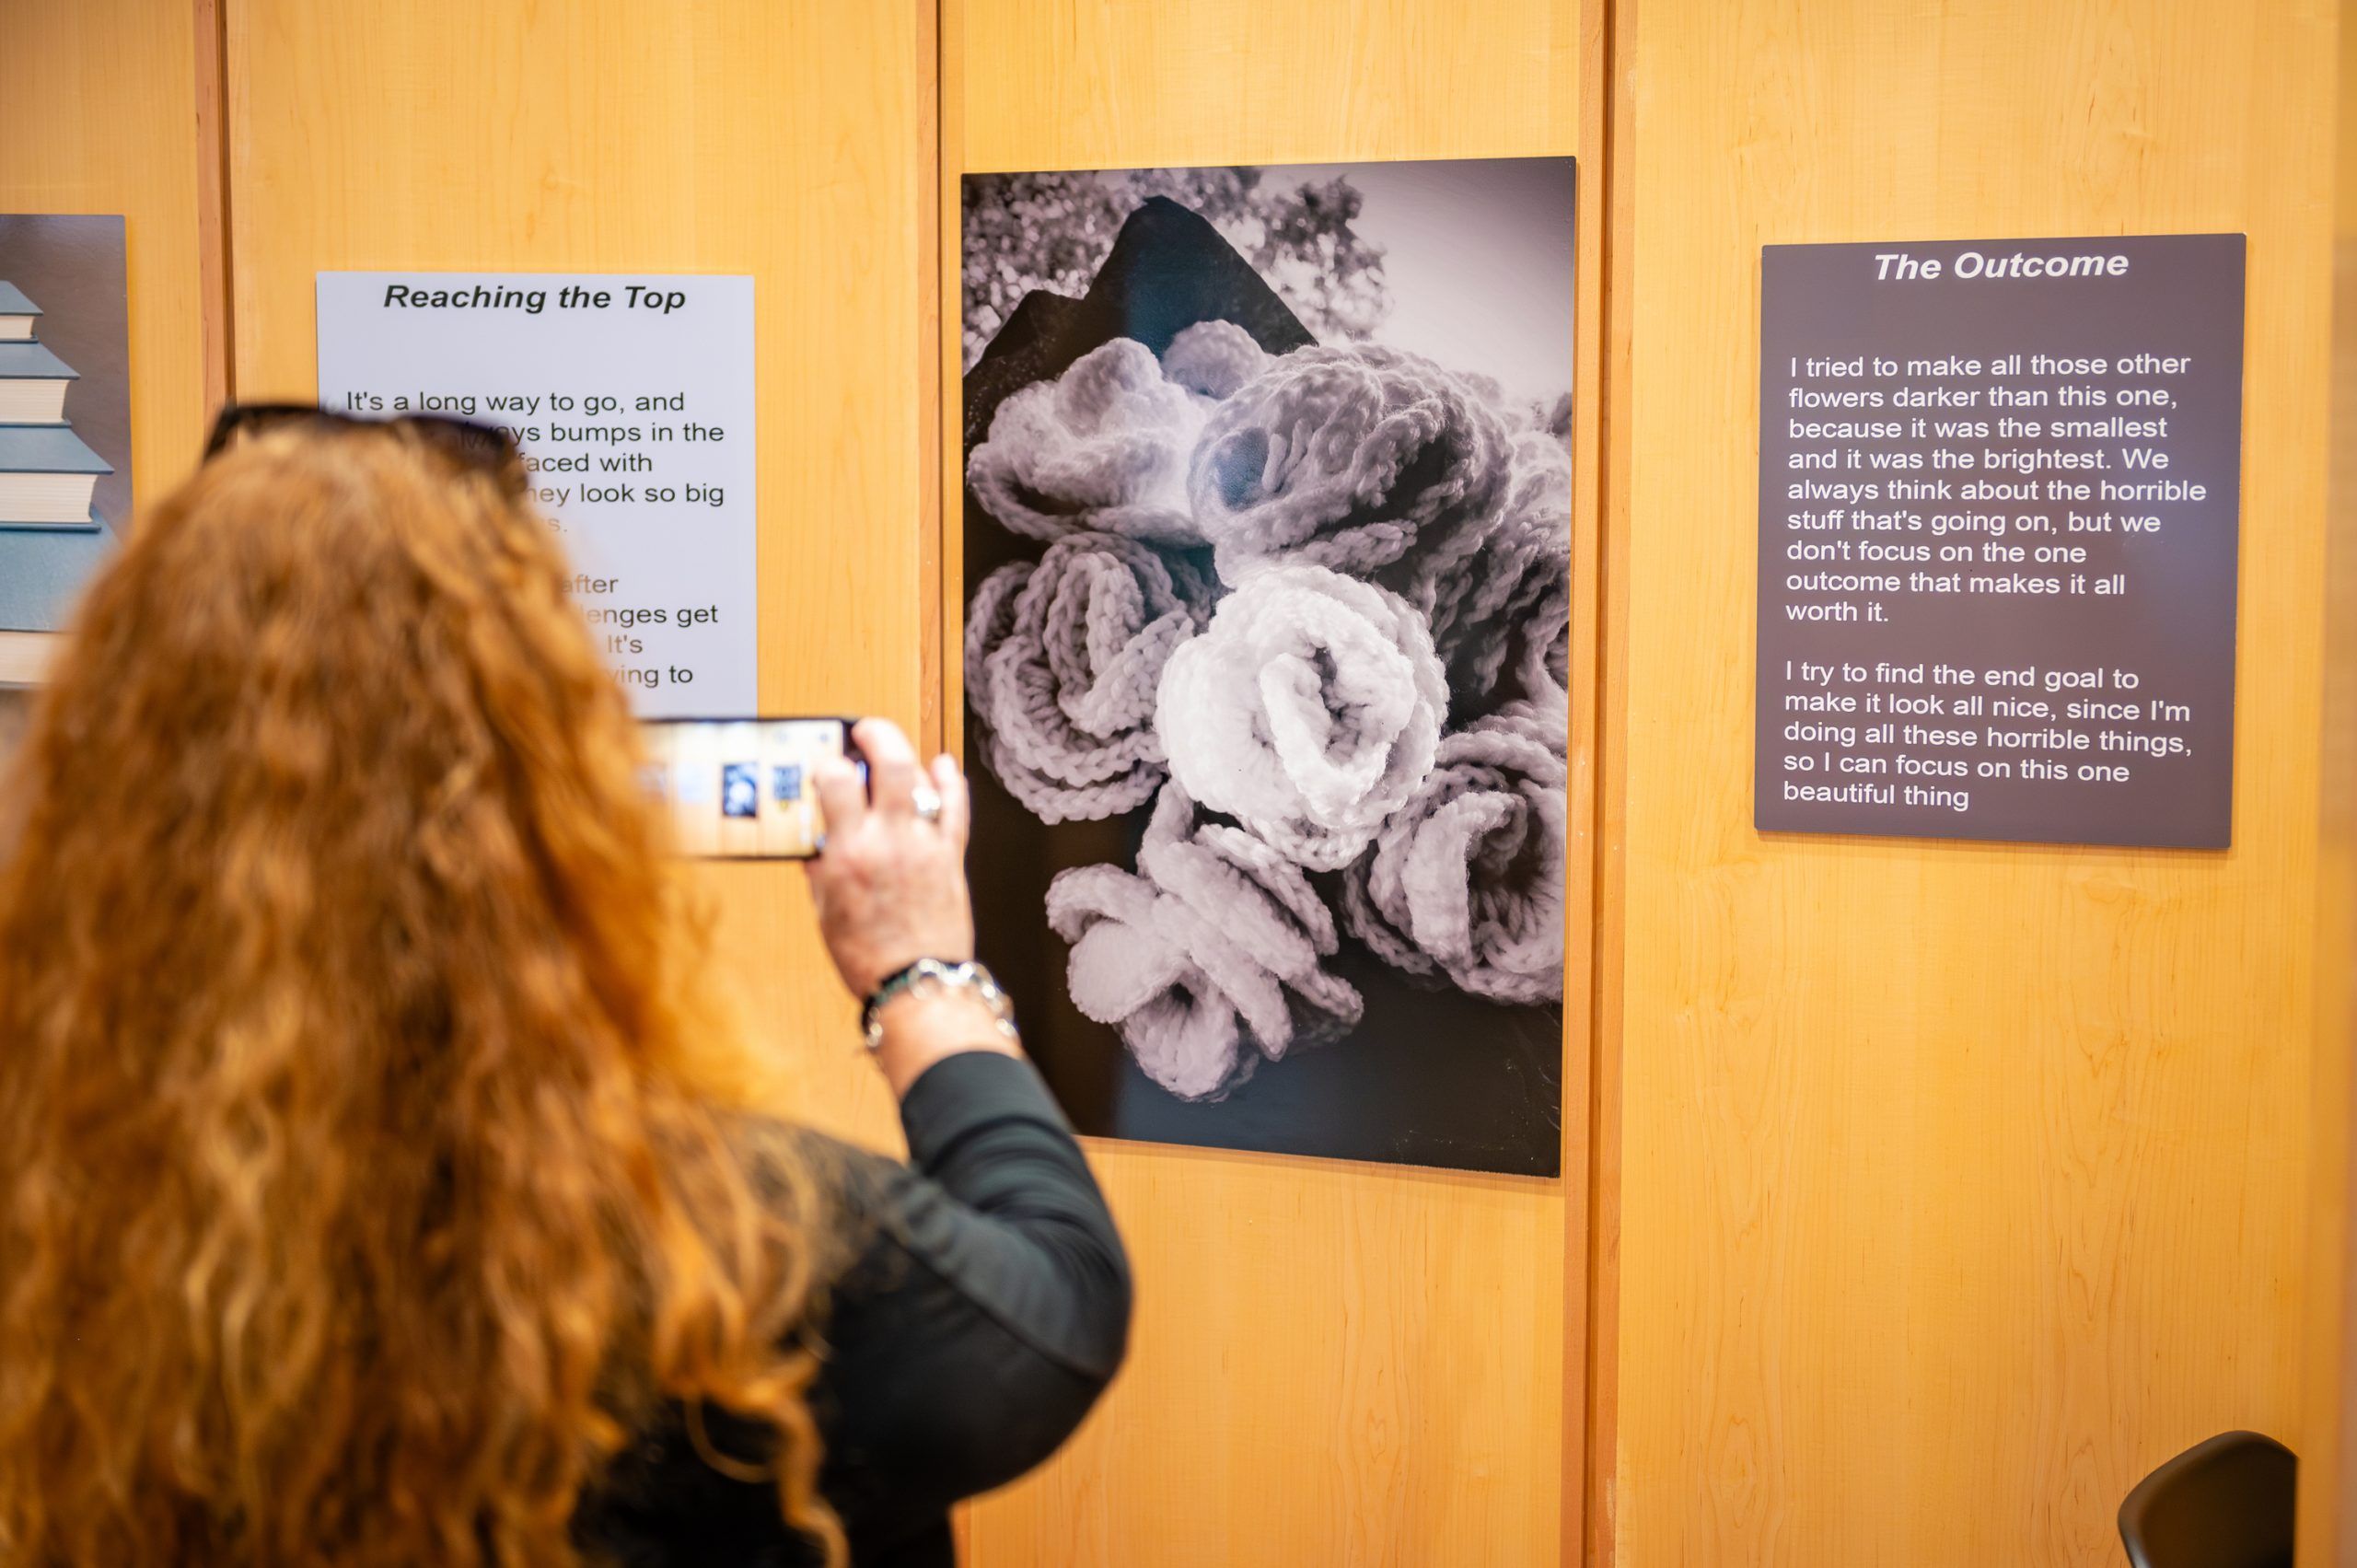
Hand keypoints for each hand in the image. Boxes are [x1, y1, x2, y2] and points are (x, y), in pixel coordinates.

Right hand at [802, 718, 974, 1001]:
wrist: (917, 985)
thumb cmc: (868, 957)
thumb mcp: (825, 910)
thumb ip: (821, 867)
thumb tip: (815, 839)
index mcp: (850, 855)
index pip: (836, 782)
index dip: (827, 762)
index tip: (823, 762)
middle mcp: (890, 842)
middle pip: (890, 765)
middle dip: (876, 736)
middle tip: (863, 732)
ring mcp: (925, 846)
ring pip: (922, 780)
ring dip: (906, 757)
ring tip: (892, 754)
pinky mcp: (951, 857)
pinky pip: (956, 808)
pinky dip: (950, 782)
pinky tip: (941, 766)